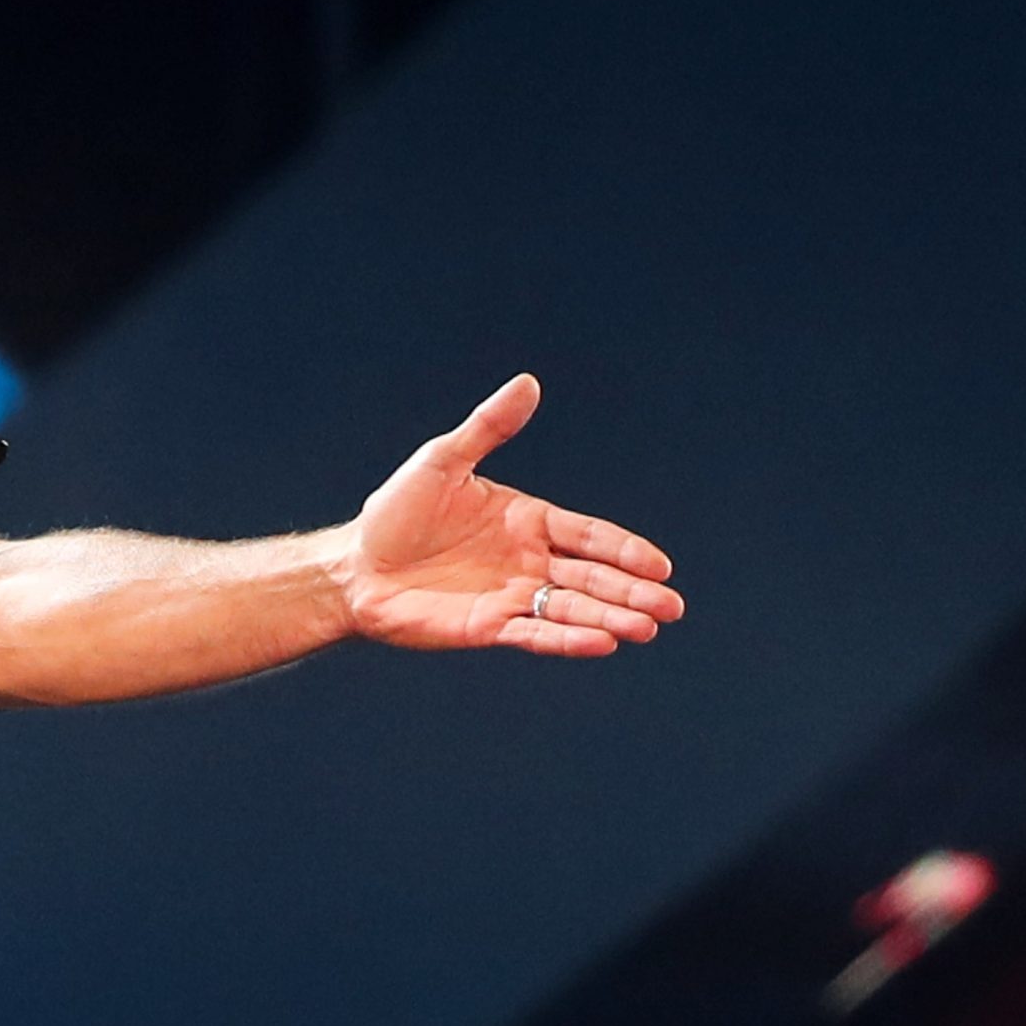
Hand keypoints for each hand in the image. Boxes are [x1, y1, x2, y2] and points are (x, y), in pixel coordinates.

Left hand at [340, 375, 683, 657]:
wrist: (353, 565)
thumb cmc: (395, 512)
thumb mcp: (442, 461)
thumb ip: (487, 428)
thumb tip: (528, 383)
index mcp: (527, 521)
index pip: (587, 535)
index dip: (624, 550)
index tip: (660, 565)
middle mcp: (527, 561)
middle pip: (591, 577)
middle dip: (632, 592)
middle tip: (672, 608)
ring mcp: (510, 596)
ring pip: (571, 608)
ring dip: (609, 618)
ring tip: (646, 629)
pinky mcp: (487, 627)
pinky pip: (534, 634)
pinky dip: (566, 640)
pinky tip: (600, 643)